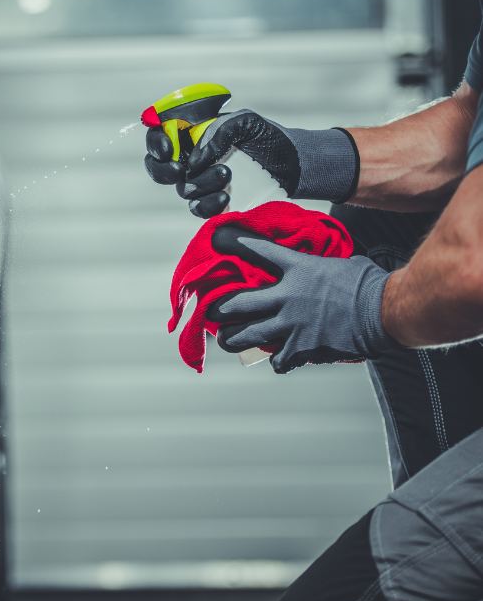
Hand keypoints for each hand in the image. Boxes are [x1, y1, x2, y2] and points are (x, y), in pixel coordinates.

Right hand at [144, 110, 358, 218]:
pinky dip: (208, 204)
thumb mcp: (245, 122)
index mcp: (192, 135)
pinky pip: (198, 209)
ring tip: (226, 174)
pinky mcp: (213, 204)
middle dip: (164, 170)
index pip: (159, 137)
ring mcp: (200, 184)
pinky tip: (226, 196)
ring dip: (200, 183)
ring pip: (183, 189)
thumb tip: (195, 159)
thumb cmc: (267, 136)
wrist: (293, 163)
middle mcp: (190, 160)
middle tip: (180, 169)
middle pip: (158, 168)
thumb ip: (218, 131)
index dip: (156, 142)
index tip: (168, 148)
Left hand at [207, 226, 394, 373]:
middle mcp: (287, 296)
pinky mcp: (302, 348)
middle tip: (213, 313)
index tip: (221, 239)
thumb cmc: (369, 284)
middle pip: (237, 304)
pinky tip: (280, 359)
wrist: (387, 312)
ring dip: (235, 340)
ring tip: (229, 340)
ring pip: (247, 336)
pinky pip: (278, 359)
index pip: (260, 250)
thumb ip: (320, 267)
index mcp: (298, 269)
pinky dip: (278, 360)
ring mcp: (291, 324)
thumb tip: (320, 267)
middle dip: (220, 310)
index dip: (237, 244)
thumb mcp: (340, 263)